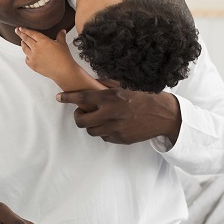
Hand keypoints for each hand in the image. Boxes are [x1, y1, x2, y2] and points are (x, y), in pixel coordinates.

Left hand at [16, 28, 72, 81]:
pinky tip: (28, 55)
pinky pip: (26, 59)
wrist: (63, 71)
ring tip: (22, 42)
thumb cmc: (64, 58)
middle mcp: (36, 48)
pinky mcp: (32, 65)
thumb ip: (61, 36)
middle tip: (17, 31)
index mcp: (43, 41)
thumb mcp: (63, 44)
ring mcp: (33, 57)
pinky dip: (27, 56)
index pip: (31, 33)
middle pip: (26, 39)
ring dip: (23, 44)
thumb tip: (62, 31)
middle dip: (20, 34)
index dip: (25, 30)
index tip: (21, 28)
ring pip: (24, 49)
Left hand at [57, 86, 181, 144]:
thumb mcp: (125, 86)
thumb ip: (106, 85)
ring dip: (90, 125)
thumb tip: (90, 84)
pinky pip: (104, 137)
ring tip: (96, 118)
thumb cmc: (145, 97)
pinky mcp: (121, 139)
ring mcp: (115, 128)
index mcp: (111, 98)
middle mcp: (111, 114)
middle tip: (81, 112)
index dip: (68, 98)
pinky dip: (103, 131)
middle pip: (81, 120)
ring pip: (91, 131)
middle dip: (78, 116)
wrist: (164, 115)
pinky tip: (110, 124)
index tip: (59, 97)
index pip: (82, 97)